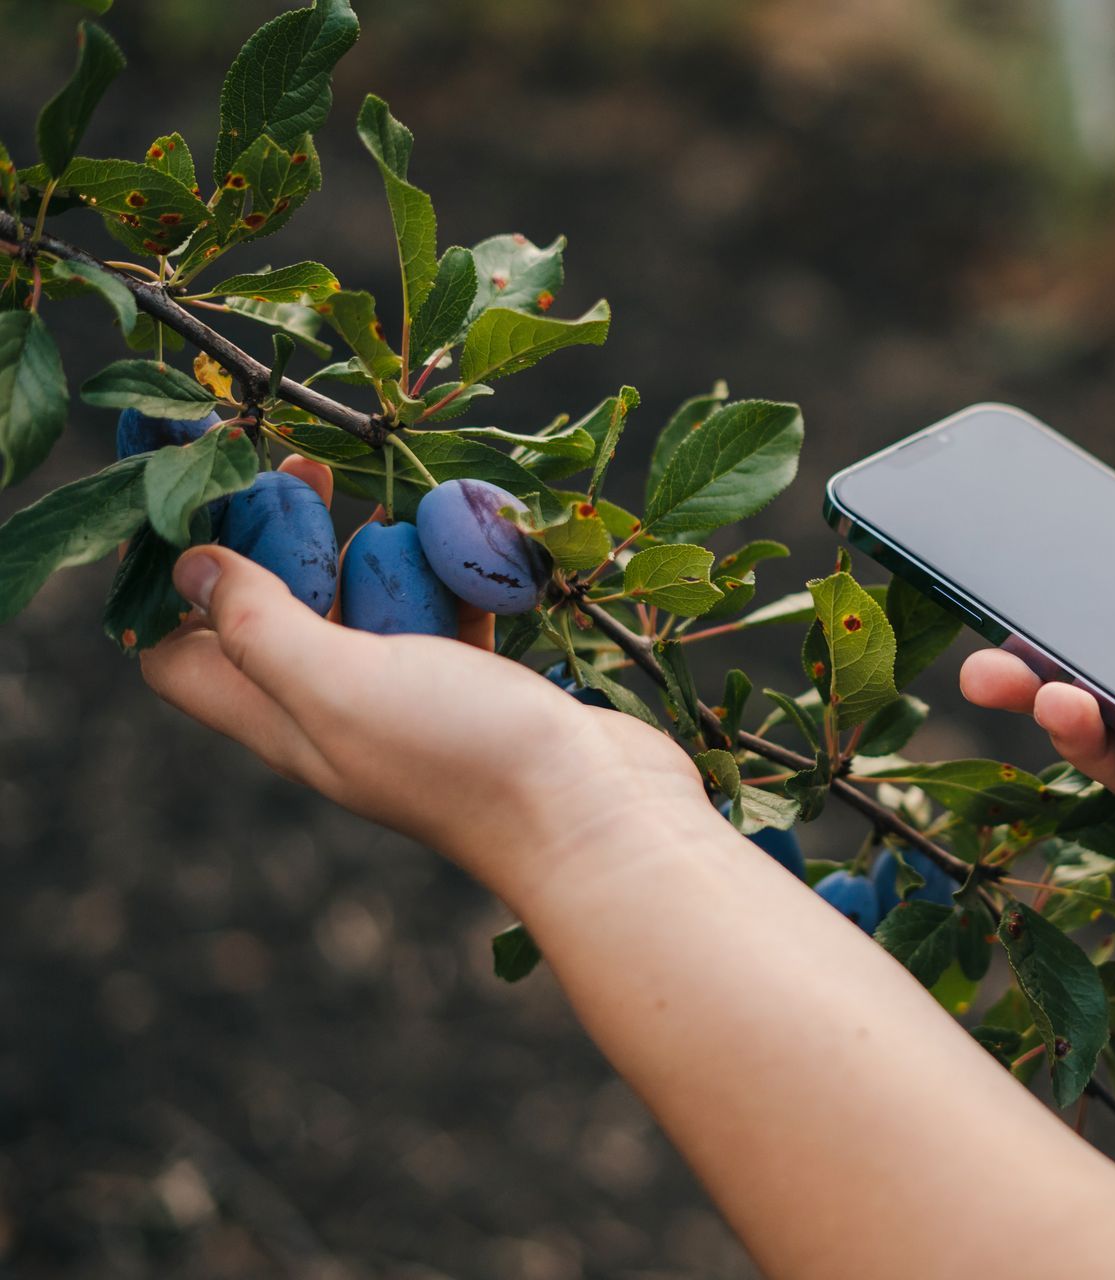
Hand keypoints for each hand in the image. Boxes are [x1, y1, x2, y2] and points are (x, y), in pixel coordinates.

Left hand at [139, 458, 704, 906]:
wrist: (595, 817)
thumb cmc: (459, 755)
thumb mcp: (337, 683)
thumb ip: (258, 625)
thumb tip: (188, 567)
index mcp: (283, 717)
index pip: (183, 658)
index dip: (176, 589)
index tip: (204, 512)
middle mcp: (336, 709)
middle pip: (276, 613)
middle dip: (281, 538)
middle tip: (308, 471)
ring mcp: (413, 698)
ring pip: (369, 605)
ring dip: (377, 548)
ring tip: (396, 491)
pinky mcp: (482, 686)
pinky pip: (448, 612)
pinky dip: (452, 571)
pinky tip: (472, 536)